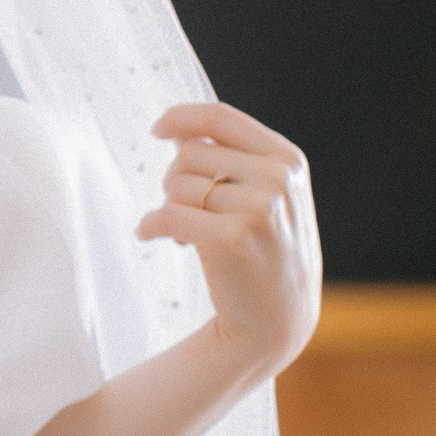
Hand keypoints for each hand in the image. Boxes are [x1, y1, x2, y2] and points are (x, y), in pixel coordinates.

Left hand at [134, 101, 321, 379]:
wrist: (277, 319)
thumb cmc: (264, 250)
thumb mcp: (266, 195)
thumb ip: (231, 157)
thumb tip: (177, 130)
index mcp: (286, 160)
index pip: (220, 116)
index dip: (180, 117)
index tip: (157, 130)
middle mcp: (277, 180)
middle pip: (189, 153)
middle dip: (176, 180)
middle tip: (190, 211)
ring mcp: (258, 210)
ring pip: (175, 186)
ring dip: (170, 208)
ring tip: (192, 233)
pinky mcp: (231, 240)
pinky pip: (166, 216)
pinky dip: (149, 226)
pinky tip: (151, 236)